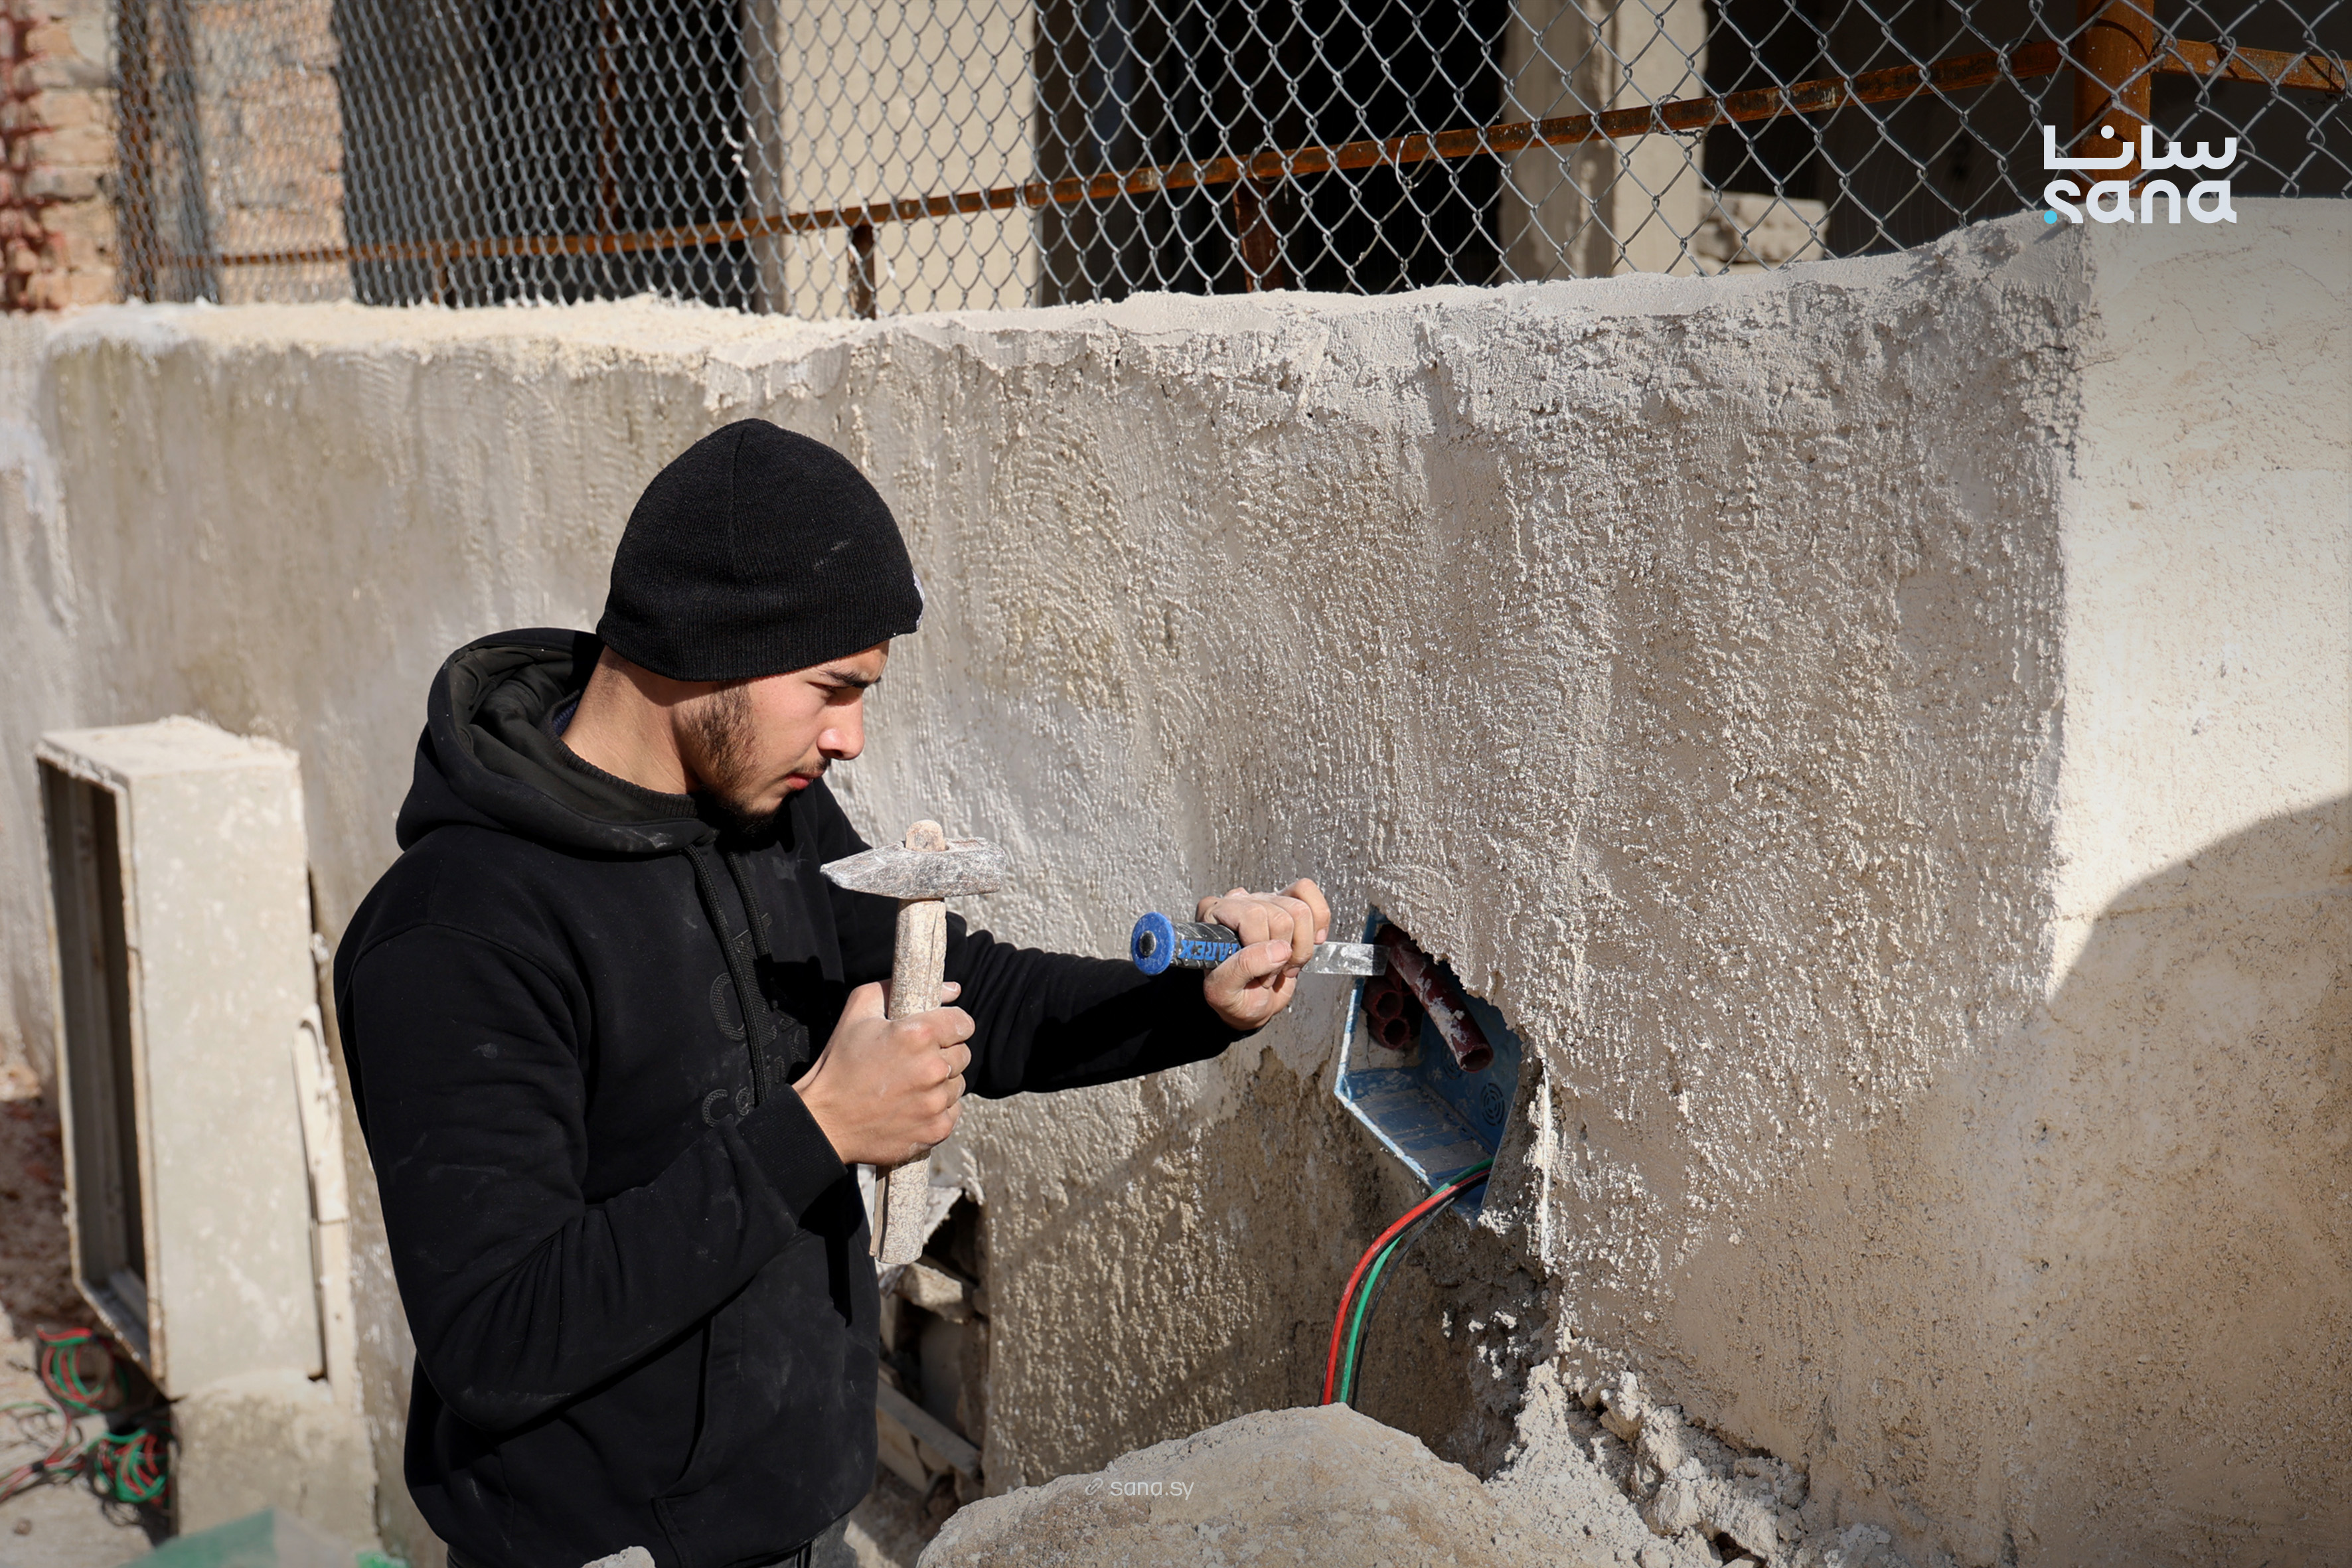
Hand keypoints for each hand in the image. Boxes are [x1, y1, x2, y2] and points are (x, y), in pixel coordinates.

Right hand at [791, 980, 972, 1166]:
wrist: (825, 1120)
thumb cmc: (840, 1063)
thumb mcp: (858, 1011)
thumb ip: (897, 987)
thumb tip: (952, 989)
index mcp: (918, 1035)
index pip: (963, 1022)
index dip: (951, 1025)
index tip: (937, 1033)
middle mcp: (933, 1068)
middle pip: (963, 1053)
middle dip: (944, 1054)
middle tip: (915, 1061)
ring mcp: (936, 1102)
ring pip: (958, 1083)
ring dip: (941, 1083)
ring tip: (910, 1085)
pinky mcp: (936, 1129)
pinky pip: (953, 1111)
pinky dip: (938, 1109)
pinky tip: (912, 1106)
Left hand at [1197, 878, 1331, 1030]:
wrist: (1248, 1002)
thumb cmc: (1231, 996)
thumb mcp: (1223, 991)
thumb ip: (1242, 968)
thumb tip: (1278, 949)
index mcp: (1212, 915)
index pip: (1252, 915)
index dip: (1263, 946)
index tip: (1259, 974)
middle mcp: (1238, 902)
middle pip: (1280, 915)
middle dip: (1284, 952)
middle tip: (1272, 974)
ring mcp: (1263, 900)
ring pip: (1300, 909)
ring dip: (1301, 946)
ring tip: (1286, 964)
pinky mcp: (1285, 903)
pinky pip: (1308, 892)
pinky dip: (1318, 921)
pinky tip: (1309, 940)